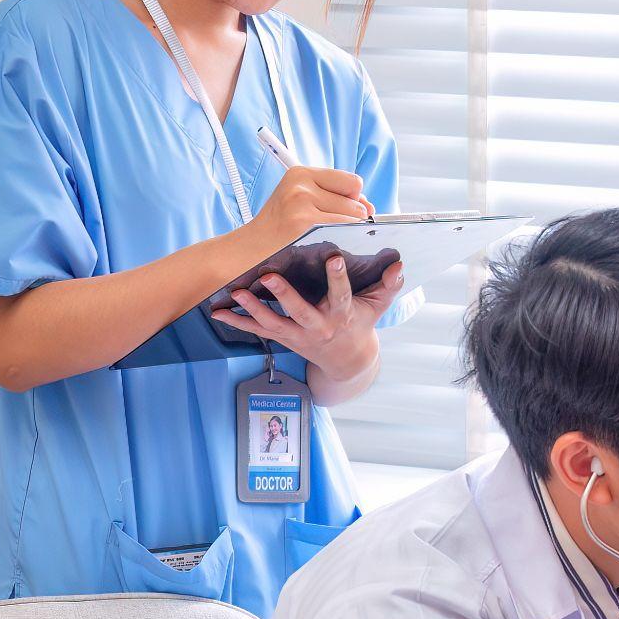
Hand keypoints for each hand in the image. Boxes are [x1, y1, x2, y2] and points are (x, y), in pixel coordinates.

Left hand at [212, 256, 405, 383]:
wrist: (346, 361)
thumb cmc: (361, 324)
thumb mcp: (378, 306)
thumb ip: (389, 285)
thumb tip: (400, 264)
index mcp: (342, 315)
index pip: (342, 295)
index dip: (338, 278)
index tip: (334, 258)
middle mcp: (319, 326)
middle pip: (300, 311)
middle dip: (284, 294)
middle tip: (268, 276)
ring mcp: (299, 335)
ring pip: (273, 323)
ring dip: (253, 308)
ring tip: (236, 292)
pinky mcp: (283, 338)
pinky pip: (257, 331)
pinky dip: (237, 322)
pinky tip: (218, 311)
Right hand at [248, 165, 372, 245]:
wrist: (250, 249)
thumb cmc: (281, 227)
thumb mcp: (301, 201)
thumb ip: (338, 198)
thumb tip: (371, 206)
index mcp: (301, 173)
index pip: (353, 181)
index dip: (353, 199)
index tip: (341, 211)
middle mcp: (301, 184)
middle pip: (357, 200)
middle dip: (351, 216)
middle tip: (325, 227)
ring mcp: (302, 203)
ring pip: (355, 216)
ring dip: (347, 230)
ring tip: (322, 235)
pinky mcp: (305, 223)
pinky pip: (346, 230)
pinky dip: (343, 240)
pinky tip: (324, 243)